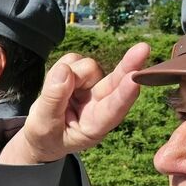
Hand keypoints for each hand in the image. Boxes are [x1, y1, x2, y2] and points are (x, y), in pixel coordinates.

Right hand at [0, 45, 151, 164]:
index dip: (124, 94)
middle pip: (117, 81)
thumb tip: (64, 71)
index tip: (135, 80)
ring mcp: (92, 87)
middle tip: (143, 49)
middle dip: (129, 65)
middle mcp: (100, 104)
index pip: (113, 110)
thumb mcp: (43, 127)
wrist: (42, 134)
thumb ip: (53, 101)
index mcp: (95, 126)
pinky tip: (57, 83)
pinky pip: (73, 59)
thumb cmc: (46, 137)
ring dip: (69, 74)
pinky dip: (62, 67)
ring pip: (87, 66)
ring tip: (53, 94)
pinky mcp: (82, 74)